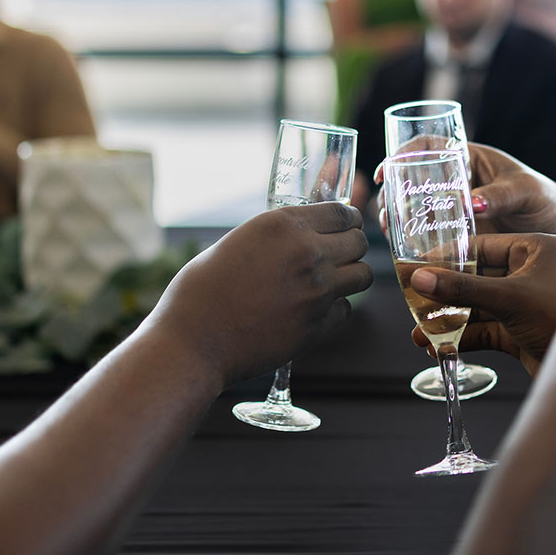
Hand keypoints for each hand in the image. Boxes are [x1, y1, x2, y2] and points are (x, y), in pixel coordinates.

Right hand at [148, 203, 372, 384]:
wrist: (193, 341)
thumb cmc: (201, 291)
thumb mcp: (238, 242)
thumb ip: (277, 237)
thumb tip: (302, 235)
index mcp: (283, 225)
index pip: (342, 213)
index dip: (347, 221)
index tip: (345, 227)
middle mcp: (307, 253)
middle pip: (359, 242)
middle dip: (352, 247)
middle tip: (340, 255)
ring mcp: (316, 292)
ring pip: (362, 276)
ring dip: (350, 277)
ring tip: (331, 282)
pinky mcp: (317, 326)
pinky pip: (345, 311)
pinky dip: (335, 310)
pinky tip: (314, 311)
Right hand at [374, 142, 555, 236]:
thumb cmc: (542, 199)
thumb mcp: (525, 192)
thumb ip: (501, 195)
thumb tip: (472, 202)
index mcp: (468, 159)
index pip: (427, 146)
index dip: (402, 154)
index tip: (387, 171)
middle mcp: (454, 181)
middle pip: (411, 180)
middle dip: (392, 194)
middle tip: (386, 214)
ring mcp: (452, 207)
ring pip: (413, 207)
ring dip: (396, 218)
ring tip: (391, 232)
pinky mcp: (454, 232)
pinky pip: (427, 232)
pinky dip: (411, 239)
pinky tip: (403, 250)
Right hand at [408, 233, 555, 374]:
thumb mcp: (508, 298)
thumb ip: (461, 289)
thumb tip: (419, 279)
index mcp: (537, 249)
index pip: (484, 245)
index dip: (449, 257)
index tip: (419, 267)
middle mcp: (532, 272)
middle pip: (477, 278)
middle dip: (446, 295)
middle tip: (415, 302)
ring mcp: (526, 304)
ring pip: (478, 307)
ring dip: (450, 320)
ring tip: (420, 332)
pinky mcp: (521, 331)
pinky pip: (485, 330)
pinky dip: (463, 338)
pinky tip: (439, 347)